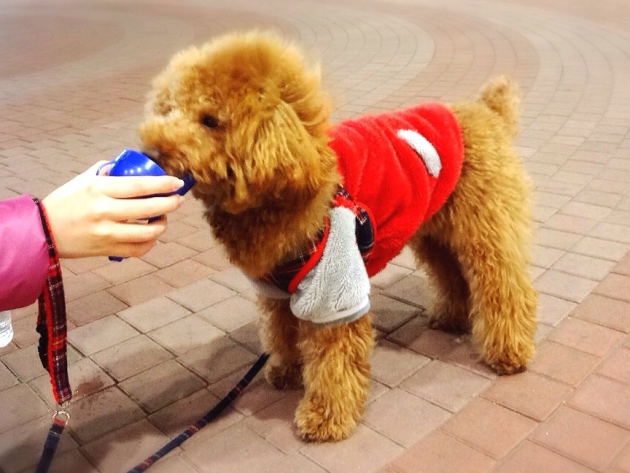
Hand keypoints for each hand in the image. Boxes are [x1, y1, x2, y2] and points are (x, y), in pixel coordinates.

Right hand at [42, 162, 184, 258]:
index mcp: (100, 189)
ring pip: (148, 232)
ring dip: (162, 225)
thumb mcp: (83, 180)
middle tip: (177, 200)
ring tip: (162, 219)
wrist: (42, 231)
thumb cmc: (65, 202)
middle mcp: (105, 211)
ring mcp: (107, 233)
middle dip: (170, 204)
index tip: (177, 183)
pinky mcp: (107, 250)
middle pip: (149, 208)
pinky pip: (138, 250)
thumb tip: (128, 166)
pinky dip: (149, 243)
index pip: (139, 186)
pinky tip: (151, 237)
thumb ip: (107, 172)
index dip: (162, 184)